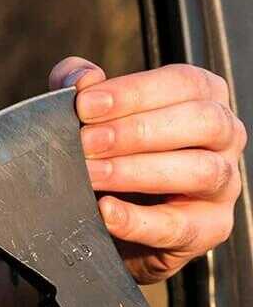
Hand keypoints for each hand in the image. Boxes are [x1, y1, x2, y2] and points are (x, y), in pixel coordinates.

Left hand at [49, 57, 246, 283]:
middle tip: (85, 143)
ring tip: (90, 174)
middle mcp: (223, 137)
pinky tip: (106, 212)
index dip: (133, 91)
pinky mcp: (211, 228)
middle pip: (201, 121)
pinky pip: (182, 226)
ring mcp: (223, 184)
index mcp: (202, 98)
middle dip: (136, 131)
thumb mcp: (91, 117)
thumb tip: (82, 78)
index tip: (85, 105)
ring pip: (200, 170)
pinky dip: (139, 220)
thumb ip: (82, 91)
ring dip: (136, 171)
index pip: (183, 82)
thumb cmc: (109, 155)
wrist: (108, 219)